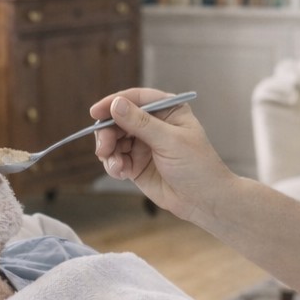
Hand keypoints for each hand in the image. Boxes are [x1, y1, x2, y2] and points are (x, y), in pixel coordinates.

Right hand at [89, 88, 234, 220]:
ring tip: (116, 166)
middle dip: (107, 133)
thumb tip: (116, 104)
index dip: (113, 103)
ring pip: (113, 140)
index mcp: (168, 110)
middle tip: (103, 148)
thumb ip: (142, 123)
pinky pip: (116, 158)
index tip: (95, 112)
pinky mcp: (136, 164)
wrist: (204, 201)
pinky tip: (121, 173)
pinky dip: (113, 165)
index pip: (135, 99)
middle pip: (118, 119)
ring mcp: (144, 144)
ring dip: (109, 152)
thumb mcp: (170, 141)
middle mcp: (153, 124)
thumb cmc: (197, 167)